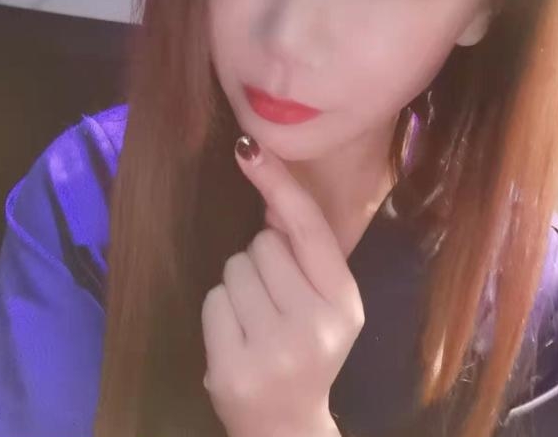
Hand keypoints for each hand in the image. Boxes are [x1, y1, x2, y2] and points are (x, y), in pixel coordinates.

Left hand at [200, 134, 364, 436]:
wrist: (287, 427)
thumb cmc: (307, 350)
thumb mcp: (323, 302)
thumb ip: (304, 251)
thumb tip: (271, 193)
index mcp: (344, 301)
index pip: (309, 228)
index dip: (278, 185)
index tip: (248, 148)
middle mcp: (316, 324)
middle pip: (262, 244)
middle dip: (260, 263)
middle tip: (271, 304)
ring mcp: (275, 349)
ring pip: (233, 268)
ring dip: (237, 288)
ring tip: (254, 323)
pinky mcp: (234, 368)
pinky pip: (212, 300)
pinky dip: (219, 314)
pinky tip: (236, 341)